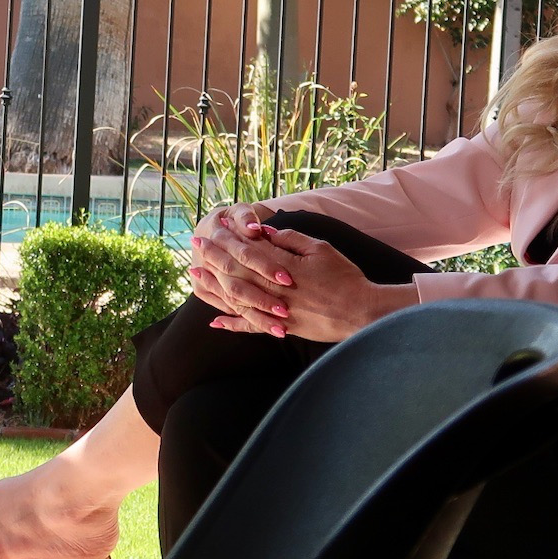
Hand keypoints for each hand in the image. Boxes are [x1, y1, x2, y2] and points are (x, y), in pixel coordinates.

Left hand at [190, 217, 416, 341]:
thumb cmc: (345, 277)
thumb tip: (264, 233)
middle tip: (196, 245)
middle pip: (236, 272)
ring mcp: (276, 311)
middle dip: (213, 257)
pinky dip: (232, 324)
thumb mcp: (321, 249)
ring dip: (213, 287)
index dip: (226, 240)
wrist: (362, 312)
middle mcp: (274, 290)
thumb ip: (290, 240)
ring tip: (195, 277)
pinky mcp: (281, 328)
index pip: (247, 250)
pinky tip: (215, 321)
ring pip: (237, 298)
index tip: (210, 230)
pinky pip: (251, 327)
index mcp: (284, 267)